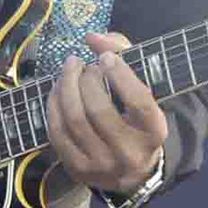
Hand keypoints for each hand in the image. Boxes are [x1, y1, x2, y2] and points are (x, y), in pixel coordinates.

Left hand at [47, 31, 167, 194]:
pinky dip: (54, 105)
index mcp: (154, 132)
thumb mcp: (141, 87)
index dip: (120, 75)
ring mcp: (102, 165)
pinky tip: (58, 90)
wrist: (132, 170)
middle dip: (86, 79)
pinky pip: (57, 132)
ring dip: (66, 87)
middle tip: (85, 66)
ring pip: (74, 120)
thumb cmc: (135, 118)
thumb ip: (122, 54)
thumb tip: (92, 37)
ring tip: (69, 70)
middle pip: (99, 111)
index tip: (106, 58)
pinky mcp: (78, 170)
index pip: (139, 102)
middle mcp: (130, 153)